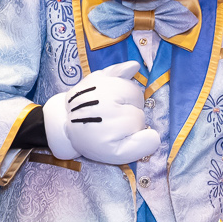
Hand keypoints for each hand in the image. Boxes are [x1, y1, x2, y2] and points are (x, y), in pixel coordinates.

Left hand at [42, 60, 156, 163]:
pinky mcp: (95, 78)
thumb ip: (139, 148)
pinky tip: (134, 67)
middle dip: (133, 110)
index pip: (138, 119)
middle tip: (117, 119)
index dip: (135, 127)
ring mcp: (100, 88)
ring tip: (117, 106)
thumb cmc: (94, 141)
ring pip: (130, 87)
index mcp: (110, 121)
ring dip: (130, 96)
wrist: (67, 125)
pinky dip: (124, 69)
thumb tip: (155, 136)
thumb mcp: (116, 154)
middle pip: (136, 100)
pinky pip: (115, 70)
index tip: (122, 132)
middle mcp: (104, 101)